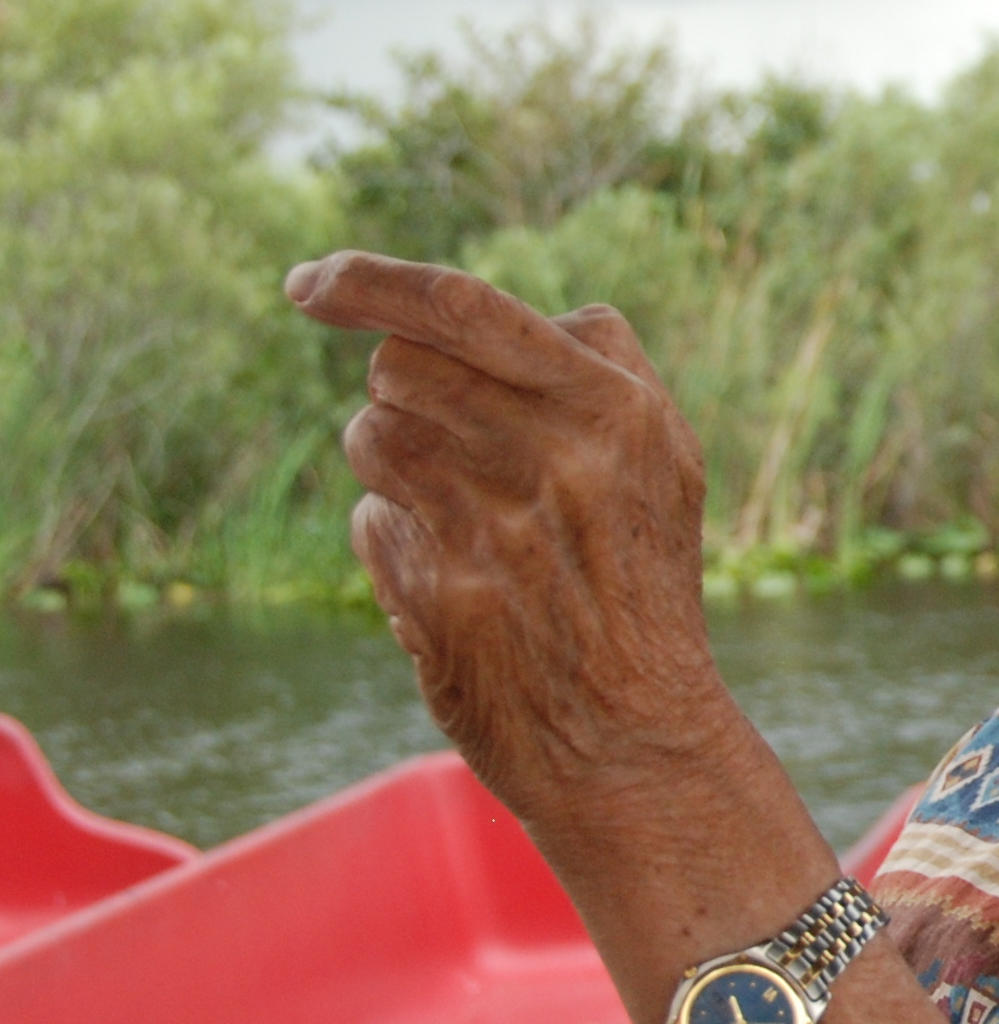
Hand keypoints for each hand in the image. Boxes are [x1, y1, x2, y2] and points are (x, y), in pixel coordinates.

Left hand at [284, 251, 723, 833]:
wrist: (639, 743)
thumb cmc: (646, 587)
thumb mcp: (667, 463)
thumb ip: (598, 372)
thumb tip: (469, 312)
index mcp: (616, 410)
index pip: (459, 305)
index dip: (368, 281)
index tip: (306, 286)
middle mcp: (554, 459)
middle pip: (401, 363)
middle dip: (403, 388)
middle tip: (445, 433)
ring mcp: (491, 528)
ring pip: (372, 435)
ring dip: (394, 459)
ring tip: (460, 510)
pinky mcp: (439, 595)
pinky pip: (373, 522)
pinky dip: (400, 542)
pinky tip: (460, 581)